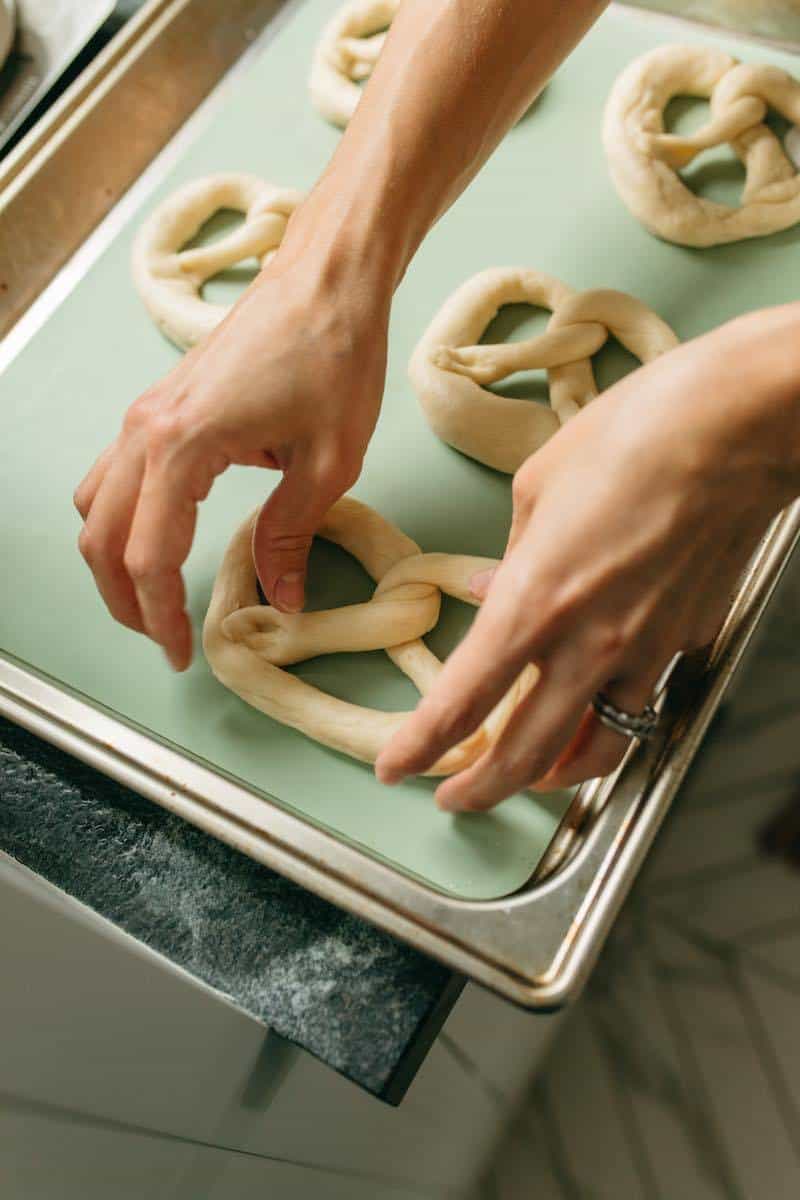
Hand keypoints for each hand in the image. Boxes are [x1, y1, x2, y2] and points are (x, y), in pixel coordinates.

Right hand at [74, 248, 387, 669]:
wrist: (326, 279)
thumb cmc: (334, 354)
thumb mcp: (328, 462)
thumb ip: (291, 536)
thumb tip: (283, 599)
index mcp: (182, 445)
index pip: (149, 557)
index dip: (161, 616)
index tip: (182, 653)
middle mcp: (146, 428)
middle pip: (103, 539)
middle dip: (127, 600)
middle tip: (165, 637)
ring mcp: (145, 413)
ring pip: (96, 506)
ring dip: (115, 559)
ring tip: (157, 598)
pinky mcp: (159, 404)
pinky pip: (114, 474)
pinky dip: (123, 518)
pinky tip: (162, 536)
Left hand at [376, 310, 799, 809]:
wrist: (739, 425)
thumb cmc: (636, 433)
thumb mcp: (537, 484)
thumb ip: (511, 553)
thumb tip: (493, 587)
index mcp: (536, 599)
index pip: (463, 702)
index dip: (421, 748)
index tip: (397, 767)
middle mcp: (591, 641)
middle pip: (528, 755)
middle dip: (482, 790)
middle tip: (455, 801)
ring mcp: (649, 647)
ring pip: (598, 747)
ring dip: (555, 774)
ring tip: (531, 778)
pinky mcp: (690, 637)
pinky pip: (644, 694)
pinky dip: (614, 710)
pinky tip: (601, 694)